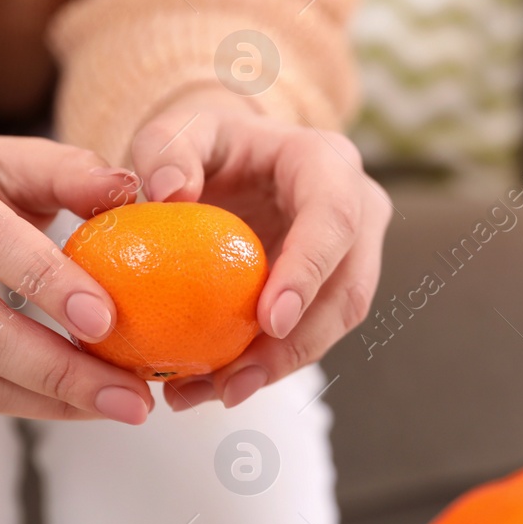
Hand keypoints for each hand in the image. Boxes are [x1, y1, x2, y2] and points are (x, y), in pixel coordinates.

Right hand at [0, 119, 155, 422]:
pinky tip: (78, 402)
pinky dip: (25, 406)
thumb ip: (74, 172)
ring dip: (49, 400)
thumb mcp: (18, 160)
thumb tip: (131, 188)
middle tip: (130, 394)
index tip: (108, 322)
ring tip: (117, 404)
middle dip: (59, 369)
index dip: (48, 284)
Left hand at [128, 93, 389, 409]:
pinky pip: (311, 335)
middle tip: (237, 382)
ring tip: (215, 394)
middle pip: (348, 288)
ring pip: (335, 324)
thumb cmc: (206, 143)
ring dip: (280, 367)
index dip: (310, 271)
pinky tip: (216, 386)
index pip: (334, 218)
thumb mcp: (178, 129)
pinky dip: (268, 365)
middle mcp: (356, 209)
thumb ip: (166, 150)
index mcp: (327, 163)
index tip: (270, 319)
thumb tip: (171, 194)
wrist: (231, 161)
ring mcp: (352, 254)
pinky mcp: (332, 290)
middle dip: (297, 344)